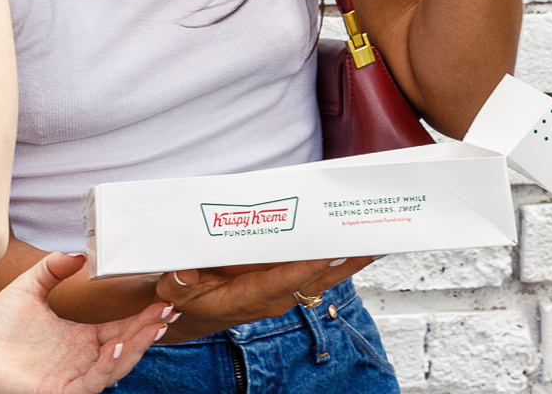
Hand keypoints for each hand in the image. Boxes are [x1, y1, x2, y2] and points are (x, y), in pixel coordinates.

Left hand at [0, 252, 171, 393]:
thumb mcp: (29, 288)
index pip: (121, 328)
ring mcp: (72, 377)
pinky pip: (91, 382)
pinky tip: (115, 346)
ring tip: (151, 327)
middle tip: (167, 311)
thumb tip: (78, 253)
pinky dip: (107, 366)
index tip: (161, 299)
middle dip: (149, 331)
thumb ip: (52, 268)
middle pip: (126, 346)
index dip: (142, 317)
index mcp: (80, 339)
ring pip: (115, 366)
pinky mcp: (60, 391)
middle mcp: (81, 360)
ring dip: (136, 348)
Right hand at [147, 256, 373, 341]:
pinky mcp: (284, 283)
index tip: (327, 252)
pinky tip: (353, 242)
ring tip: (377, 238)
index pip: (282, 282)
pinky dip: (337, 258)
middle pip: (317, 280)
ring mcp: (282, 290)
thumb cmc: (188, 300)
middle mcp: (273, 296)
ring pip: (323, 276)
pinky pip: (317, 271)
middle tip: (373, 242)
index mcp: (248, 298)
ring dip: (348, 259)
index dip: (305, 268)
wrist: (193, 314)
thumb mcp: (174, 294)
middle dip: (345, 263)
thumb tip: (184, 274)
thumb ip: (178, 285)